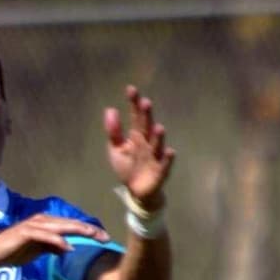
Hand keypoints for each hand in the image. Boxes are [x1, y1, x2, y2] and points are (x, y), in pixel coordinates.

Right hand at [0, 214, 109, 272]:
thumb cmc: (12, 252)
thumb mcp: (37, 251)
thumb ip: (52, 248)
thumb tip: (68, 248)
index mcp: (46, 224)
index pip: (72, 226)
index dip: (88, 232)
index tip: (103, 239)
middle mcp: (42, 220)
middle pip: (71, 224)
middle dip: (89, 230)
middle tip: (105, 237)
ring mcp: (34, 225)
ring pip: (61, 226)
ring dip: (78, 231)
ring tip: (93, 237)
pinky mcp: (26, 233)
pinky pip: (45, 236)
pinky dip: (57, 241)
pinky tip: (68, 246)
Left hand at [104, 86, 173, 210]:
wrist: (136, 190)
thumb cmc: (128, 166)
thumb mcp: (116, 149)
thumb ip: (114, 131)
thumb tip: (110, 109)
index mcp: (136, 136)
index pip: (135, 116)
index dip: (134, 103)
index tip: (131, 89)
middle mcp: (147, 142)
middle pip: (147, 127)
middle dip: (147, 116)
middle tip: (146, 102)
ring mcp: (155, 155)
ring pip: (157, 144)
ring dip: (158, 136)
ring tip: (158, 127)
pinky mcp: (160, 170)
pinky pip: (165, 163)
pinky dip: (168, 158)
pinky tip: (170, 151)